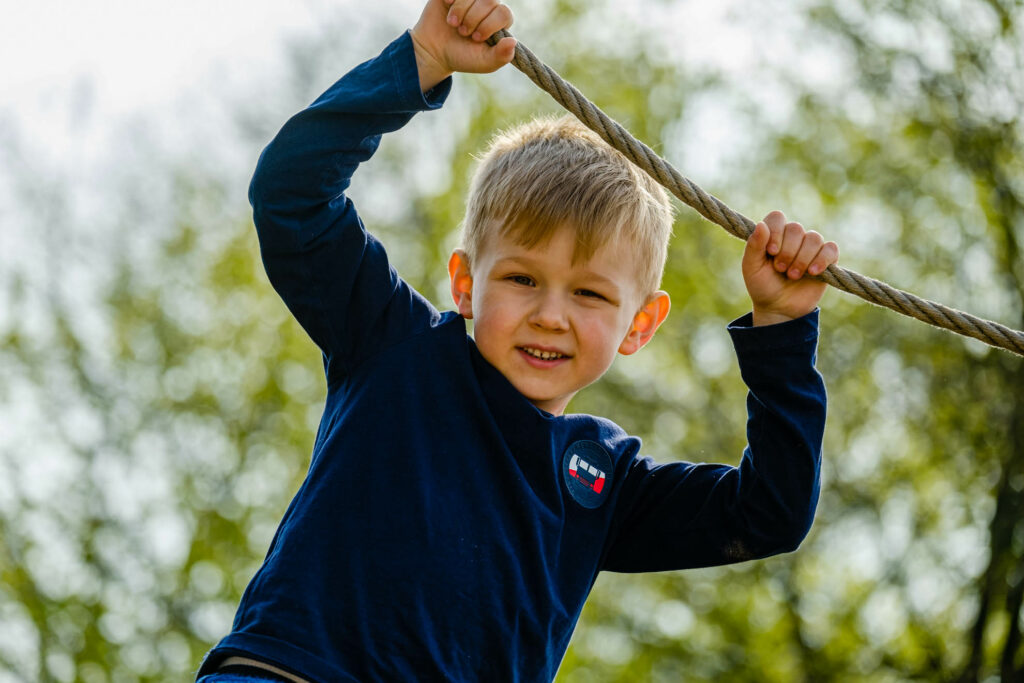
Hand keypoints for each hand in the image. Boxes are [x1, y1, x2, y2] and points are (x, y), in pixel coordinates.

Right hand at [410, 0, 515, 91]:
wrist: (434, 51)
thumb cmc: (462, 56)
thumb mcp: (484, 62)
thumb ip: (501, 56)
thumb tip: (513, 42)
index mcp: (499, 21)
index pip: (504, 13)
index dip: (490, 24)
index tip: (476, 38)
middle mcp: (488, 6)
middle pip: (490, 0)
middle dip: (474, 18)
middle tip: (463, 32)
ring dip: (461, 10)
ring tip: (453, 24)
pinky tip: (447, 5)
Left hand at [742, 210, 838, 325]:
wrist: (779, 308)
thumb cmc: (762, 286)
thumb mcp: (751, 268)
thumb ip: (754, 246)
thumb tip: (762, 225)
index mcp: (773, 234)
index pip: (777, 217)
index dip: (776, 232)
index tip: (771, 252)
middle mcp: (792, 237)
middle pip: (796, 228)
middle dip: (787, 251)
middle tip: (780, 269)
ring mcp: (810, 246)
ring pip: (813, 238)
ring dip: (802, 259)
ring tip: (793, 276)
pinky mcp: (827, 258)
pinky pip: (831, 249)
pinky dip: (822, 260)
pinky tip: (812, 272)